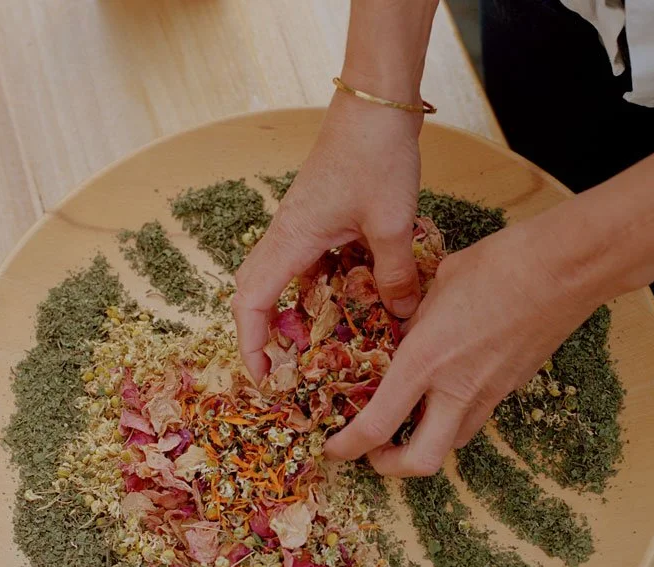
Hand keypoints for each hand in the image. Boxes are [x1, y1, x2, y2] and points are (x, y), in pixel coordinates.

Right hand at [233, 90, 423, 381]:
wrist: (377, 103)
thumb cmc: (377, 156)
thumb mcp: (392, 225)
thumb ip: (394, 275)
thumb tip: (402, 316)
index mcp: (291, 240)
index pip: (251, 302)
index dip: (251, 343)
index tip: (263, 376)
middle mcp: (286, 235)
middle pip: (254, 293)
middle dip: (262, 334)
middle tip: (283, 368)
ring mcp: (300, 226)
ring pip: (281, 279)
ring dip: (291, 312)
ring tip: (314, 346)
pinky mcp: (318, 218)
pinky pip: (308, 263)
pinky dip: (318, 289)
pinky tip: (346, 302)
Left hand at [324, 222, 599, 475]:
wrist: (565, 269)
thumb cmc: (497, 265)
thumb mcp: (436, 287)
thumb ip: (413, 320)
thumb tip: (402, 335)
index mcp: (425, 361)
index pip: (377, 425)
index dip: (348, 446)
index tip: (334, 448)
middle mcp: (456, 389)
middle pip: (421, 463)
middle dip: (390, 467)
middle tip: (375, 453)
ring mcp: (489, 394)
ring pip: (451, 444)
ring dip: (424, 443)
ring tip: (408, 423)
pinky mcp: (511, 389)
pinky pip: (475, 419)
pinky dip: (452, 419)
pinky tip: (446, 393)